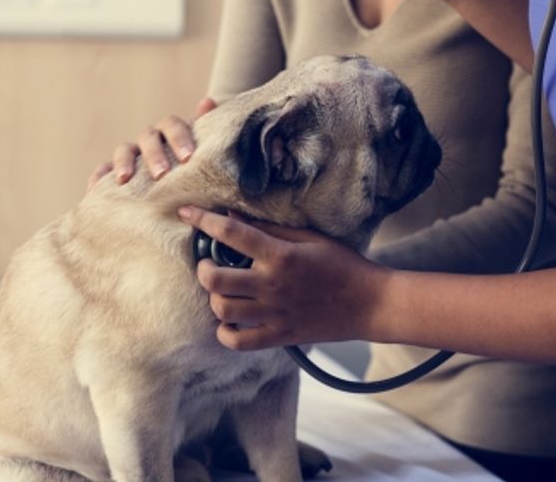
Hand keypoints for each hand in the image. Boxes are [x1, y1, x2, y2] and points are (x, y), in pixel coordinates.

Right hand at [86, 97, 217, 191]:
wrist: (181, 185)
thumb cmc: (194, 165)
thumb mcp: (204, 149)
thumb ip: (206, 129)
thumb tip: (207, 101)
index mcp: (171, 132)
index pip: (172, 126)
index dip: (179, 139)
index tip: (188, 158)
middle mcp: (150, 139)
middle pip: (148, 138)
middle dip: (154, 155)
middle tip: (162, 174)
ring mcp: (132, 154)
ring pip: (124, 150)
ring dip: (123, 163)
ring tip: (124, 180)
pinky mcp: (115, 171)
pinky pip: (102, 170)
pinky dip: (98, 176)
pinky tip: (94, 188)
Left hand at [177, 206, 389, 350]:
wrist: (369, 303)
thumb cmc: (342, 265)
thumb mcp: (309, 238)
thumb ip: (269, 229)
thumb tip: (233, 215)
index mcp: (280, 255)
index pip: (231, 233)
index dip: (203, 221)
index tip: (186, 213)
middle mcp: (272, 285)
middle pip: (215, 279)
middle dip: (203, 268)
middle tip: (209, 262)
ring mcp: (274, 313)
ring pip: (222, 309)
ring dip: (214, 298)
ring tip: (221, 290)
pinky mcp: (280, 336)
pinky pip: (238, 341)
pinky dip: (225, 332)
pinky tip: (230, 320)